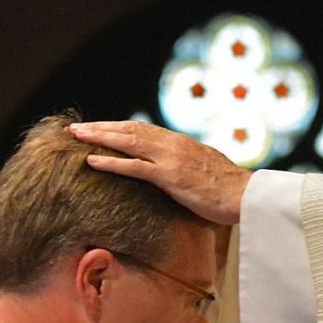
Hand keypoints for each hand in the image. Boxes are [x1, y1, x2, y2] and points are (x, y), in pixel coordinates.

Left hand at [68, 121, 250, 224]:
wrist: (246, 196)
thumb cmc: (230, 189)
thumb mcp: (206, 169)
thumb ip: (188, 164)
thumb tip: (179, 169)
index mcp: (180, 142)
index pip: (142, 129)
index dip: (117, 127)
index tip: (98, 127)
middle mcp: (172, 144)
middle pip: (129, 130)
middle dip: (100, 127)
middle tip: (75, 127)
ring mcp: (170, 158)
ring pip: (127, 142)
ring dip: (98, 138)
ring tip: (75, 136)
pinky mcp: (170, 176)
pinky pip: (134, 167)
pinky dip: (110, 162)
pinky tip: (91, 161)